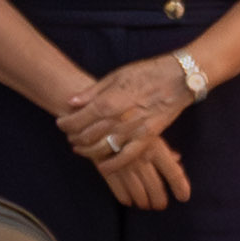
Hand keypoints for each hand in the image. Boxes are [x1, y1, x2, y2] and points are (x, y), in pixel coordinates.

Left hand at [52, 59, 187, 169]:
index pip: (77, 119)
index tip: (61, 123)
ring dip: (87, 151)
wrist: (178, 79)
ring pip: (102, 148)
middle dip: (74, 138)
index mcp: (107, 102)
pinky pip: (127, 157)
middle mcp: (118, 119)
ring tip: (80, 148)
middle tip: (70, 136)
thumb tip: (71, 102)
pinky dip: (113, 165)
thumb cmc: (145, 73)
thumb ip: (92, 92)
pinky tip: (103, 167)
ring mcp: (133, 130)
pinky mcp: (147, 138)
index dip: (65, 124)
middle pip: (87, 136)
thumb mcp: (115, 76)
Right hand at [94, 127, 191, 210]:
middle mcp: (141, 159)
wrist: (95, 116)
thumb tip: (177, 158)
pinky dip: (124, 197)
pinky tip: (128, 201)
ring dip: (142, 201)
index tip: (183, 198)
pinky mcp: (106, 168)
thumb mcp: (148, 129)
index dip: (180, 187)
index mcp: (155, 147)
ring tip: (145, 205)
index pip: (173, 172)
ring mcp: (123, 165)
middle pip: (155, 187)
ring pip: (137, 191)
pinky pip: (117, 189)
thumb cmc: (127, 120)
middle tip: (160, 205)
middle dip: (159, 199)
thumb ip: (163, 146)